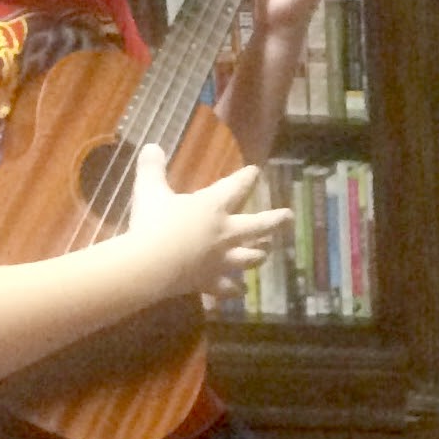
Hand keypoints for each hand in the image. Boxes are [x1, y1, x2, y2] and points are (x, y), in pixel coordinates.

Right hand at [127, 144, 289, 298]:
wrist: (150, 265)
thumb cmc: (153, 223)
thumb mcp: (149, 190)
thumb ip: (151, 168)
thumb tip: (151, 145)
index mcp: (213, 207)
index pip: (236, 188)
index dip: (247, 178)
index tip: (256, 172)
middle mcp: (225, 233)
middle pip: (258, 226)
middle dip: (275, 220)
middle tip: (289, 216)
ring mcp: (220, 260)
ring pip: (249, 258)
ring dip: (259, 254)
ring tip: (266, 252)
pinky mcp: (210, 281)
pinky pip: (227, 287)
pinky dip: (235, 290)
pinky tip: (242, 292)